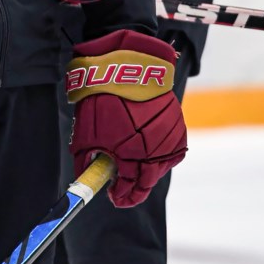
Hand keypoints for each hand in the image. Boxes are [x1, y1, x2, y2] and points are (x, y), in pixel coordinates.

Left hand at [66, 29, 186, 207]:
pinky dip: (158, 154)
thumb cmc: (103, 98)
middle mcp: (155, 151)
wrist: (127, 66)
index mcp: (132, 155)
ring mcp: (169, 139)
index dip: (121, 196)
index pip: (129, 188)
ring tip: (132, 165)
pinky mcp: (177, 126)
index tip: (114, 197)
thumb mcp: (85, 133)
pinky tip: (146, 149)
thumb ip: (86, 160)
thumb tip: (86, 175)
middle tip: (122, 189)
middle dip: (134, 189)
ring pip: (160, 167)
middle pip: (147, 182)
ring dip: (146, 171)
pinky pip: (169, 150)